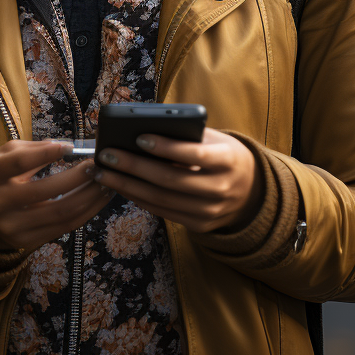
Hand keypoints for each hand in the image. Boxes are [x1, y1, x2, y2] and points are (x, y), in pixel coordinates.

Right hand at [0, 139, 112, 251]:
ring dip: (89, 196)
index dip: (46, 153)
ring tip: (106, 182)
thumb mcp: (6, 156)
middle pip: (45, 191)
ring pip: (60, 212)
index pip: (19, 163)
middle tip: (98, 165)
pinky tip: (98, 199)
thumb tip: (69, 148)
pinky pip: (64, 227)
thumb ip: (34, 149)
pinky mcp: (27, 242)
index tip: (71, 146)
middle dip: (77, 177)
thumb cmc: (0, 176)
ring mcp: (12, 227)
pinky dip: (86, 212)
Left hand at [91, 128, 262, 232]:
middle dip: (134, 167)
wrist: (250, 191)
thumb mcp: (216, 139)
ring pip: (162, 199)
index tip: (139, 136)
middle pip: (171, 179)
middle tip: (107, 154)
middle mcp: (221, 188)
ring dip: (128, 185)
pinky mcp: (199, 225)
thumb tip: (143, 129)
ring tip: (104, 172)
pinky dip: (138, 198)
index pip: (195, 153)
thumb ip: (188, 135)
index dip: (167, 146)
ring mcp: (210, 211)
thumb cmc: (223, 155)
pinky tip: (120, 185)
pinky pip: (163, 212)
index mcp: (229, 160)